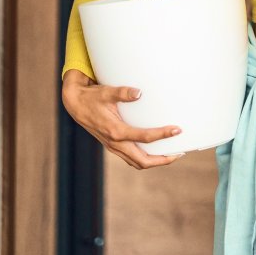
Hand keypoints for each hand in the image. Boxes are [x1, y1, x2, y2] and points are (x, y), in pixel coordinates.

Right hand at [61, 69, 183, 169]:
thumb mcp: (106, 92)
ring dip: (155, 161)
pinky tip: (155, 150)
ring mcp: (113, 146)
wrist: (75, 105)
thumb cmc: (92, 97)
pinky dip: (145, 157)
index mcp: (115, 131)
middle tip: (180, 153)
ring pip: (137, 162)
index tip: (177, 130)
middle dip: (162, 160)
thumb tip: (139, 92)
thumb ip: (122, 92)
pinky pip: (131, 158)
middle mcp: (115, 143)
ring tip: (172, 154)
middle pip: (142, 161)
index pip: (144, 138)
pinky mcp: (113, 145)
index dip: (162, 135)